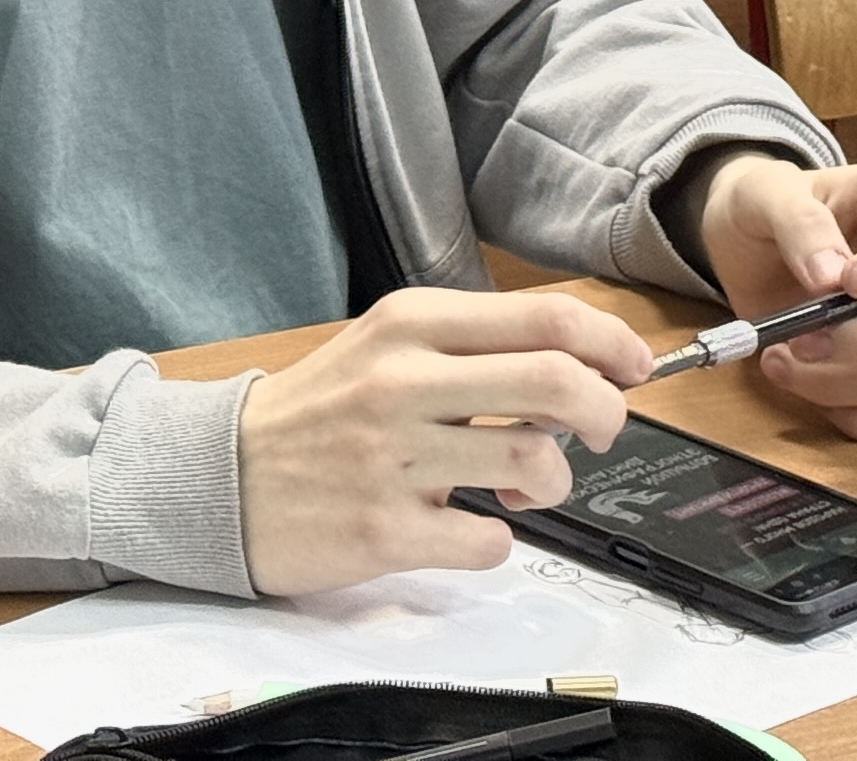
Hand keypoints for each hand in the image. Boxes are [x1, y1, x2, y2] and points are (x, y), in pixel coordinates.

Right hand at [235, 287, 649, 594]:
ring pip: (534, 459)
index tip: (634, 366)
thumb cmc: (319, 411)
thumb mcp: (387, 346)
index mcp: (411, 323)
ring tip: (528, 483)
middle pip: (556, 381)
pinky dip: (499, 537)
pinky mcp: (384, 529)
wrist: (221, 475)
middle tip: (603, 429)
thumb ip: (473, 347)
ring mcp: (393, 457)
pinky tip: (472, 524)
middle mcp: (404, 381)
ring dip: (555, 480)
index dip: (611, 342)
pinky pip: (488, 538)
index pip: (545, 318)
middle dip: (606, 410)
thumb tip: (579, 363)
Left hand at [687, 156, 856, 439]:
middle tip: (800, 339)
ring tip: (780, 359)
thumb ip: (798, 223)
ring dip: (842, 382)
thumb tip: (828, 278)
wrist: (753, 248)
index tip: (849, 281)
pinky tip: (808, 387)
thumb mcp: (765, 193)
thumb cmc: (771, 208)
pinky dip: (855, 415)